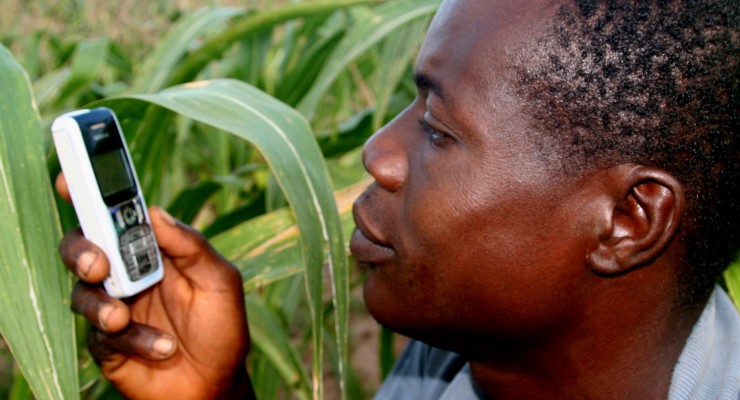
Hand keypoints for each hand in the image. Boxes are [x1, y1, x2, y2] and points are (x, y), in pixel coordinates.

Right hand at [56, 174, 253, 399]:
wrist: (218, 385)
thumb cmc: (222, 328)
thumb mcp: (220, 281)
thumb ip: (191, 247)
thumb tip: (155, 212)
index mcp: (155, 251)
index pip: (118, 217)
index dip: (92, 196)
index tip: (71, 180)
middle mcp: (129, 274)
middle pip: (85, 248)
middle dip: (82, 251)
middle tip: (97, 265)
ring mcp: (116, 308)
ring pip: (82, 293)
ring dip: (102, 305)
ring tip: (124, 318)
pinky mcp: (108, 345)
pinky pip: (102, 336)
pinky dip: (133, 340)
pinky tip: (162, 348)